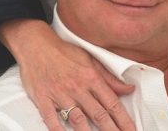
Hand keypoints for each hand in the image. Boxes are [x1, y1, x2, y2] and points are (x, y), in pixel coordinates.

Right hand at [0, 19, 135, 130]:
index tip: (131, 130)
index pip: (112, 103)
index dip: (123, 119)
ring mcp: (60, 95)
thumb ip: (110, 78)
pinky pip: (51, 119)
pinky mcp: (43, 100)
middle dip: (112, 130)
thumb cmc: (65, 52)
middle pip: (98, 114)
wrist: (37, 45)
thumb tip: (129, 88)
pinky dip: (58, 130)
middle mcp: (78, 88)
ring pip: (78, 119)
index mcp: (92, 78)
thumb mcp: (91, 60)